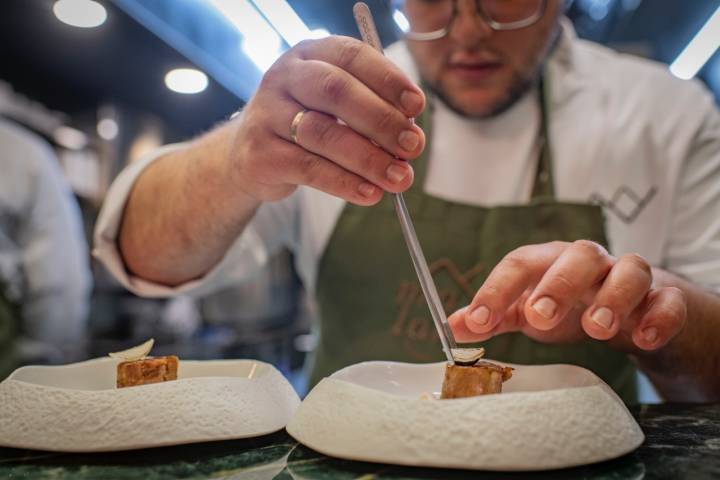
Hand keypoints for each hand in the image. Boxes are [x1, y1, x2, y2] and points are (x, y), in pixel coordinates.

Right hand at [227, 36, 425, 204]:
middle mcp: (285, 77)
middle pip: (337, 92)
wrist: (251, 154)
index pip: (352, 56)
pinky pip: (309, 168)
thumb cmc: (306, 123)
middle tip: (414, 146)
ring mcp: (267, 114)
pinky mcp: (261, 153)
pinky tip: (370, 193)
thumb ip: (371, 113)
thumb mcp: (335, 106)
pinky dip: (344, 183)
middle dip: (382, 120)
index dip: (388, 79)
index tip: (417, 106)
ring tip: (400, 178)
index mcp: (310, 54)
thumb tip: (411, 137)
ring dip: (369, 158)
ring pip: (324, 133)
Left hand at [448, 240, 687, 353]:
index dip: (496, 289)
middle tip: (538, 318)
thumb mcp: (527, 309)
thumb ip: (494, 315)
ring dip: (613, 298)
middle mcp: (590, 262)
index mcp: (550, 261)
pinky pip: (668, 300)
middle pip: (578, 256)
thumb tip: (453, 325)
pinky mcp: (663, 298)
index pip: (520, 263)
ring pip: (630, 270)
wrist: (628, 308)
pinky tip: (642, 339)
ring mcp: (628, 276)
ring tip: (596, 329)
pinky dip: (658, 317)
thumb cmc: (569, 304)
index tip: (478, 322)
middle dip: (557, 285)